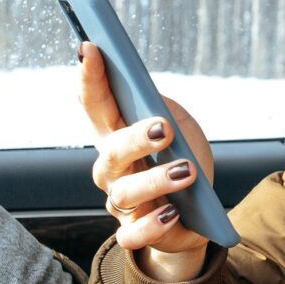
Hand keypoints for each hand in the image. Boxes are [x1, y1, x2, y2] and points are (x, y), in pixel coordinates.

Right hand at [80, 43, 218, 282]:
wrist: (196, 212)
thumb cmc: (180, 158)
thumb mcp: (177, 124)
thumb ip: (158, 107)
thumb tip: (150, 101)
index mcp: (116, 133)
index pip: (94, 102)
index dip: (88, 76)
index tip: (90, 48)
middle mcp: (112, 168)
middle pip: (111, 151)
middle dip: (135, 137)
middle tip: (164, 128)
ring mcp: (121, 202)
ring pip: (124, 193)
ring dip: (156, 180)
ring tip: (187, 171)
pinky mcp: (136, 232)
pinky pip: (132, 235)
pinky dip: (151, 225)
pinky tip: (172, 211)